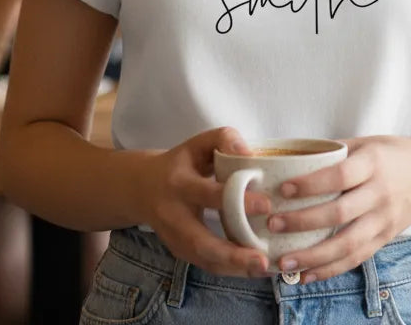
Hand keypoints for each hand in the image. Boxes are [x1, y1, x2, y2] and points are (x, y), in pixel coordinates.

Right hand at [133, 126, 272, 277]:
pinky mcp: (179, 252)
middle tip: (263, 260)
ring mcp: (174, 239)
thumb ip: (224, 139)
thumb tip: (250, 154)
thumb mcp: (198, 143)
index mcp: (180, 184)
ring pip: (204, 260)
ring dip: (234, 269)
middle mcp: (174, 215)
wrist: (143, 187)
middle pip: (201, 242)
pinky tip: (253, 269)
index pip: (209, 194)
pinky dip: (230, 270)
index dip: (237, 200)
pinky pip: (206, 265)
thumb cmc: (182, 162)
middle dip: (232, 254)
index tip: (267, 204)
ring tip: (264, 268)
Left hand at [264, 136, 410, 281]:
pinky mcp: (385, 238)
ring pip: (347, 244)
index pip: (340, 176)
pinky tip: (307, 275)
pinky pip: (356, 258)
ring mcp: (384, 219)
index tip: (284, 189)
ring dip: (313, 256)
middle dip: (303, 222)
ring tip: (284, 262)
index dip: (311, 184)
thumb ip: (334, 151)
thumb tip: (292, 156)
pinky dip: (330, 270)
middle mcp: (380, 193)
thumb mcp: (366, 142)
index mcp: (372, 163)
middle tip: (274, 225)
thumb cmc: (391, 154)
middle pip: (339, 213)